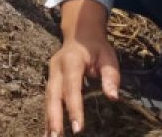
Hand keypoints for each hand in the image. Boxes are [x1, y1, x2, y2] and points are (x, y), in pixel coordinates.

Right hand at [45, 0, 119, 135]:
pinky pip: (48, 99)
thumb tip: (113, 97)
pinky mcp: (51, 80)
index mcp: (72, 61)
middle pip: (53, 94)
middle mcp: (57, 68)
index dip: (74, 108)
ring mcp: (51, 74)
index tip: (77, 128)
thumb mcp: (108, 57)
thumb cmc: (97, 48)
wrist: (80, 33)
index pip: (72, 87)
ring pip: (48, 98)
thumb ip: (110, 76)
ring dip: (48, 119)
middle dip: (54, 117)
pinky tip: (48, 130)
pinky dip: (48, 115)